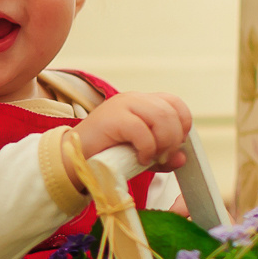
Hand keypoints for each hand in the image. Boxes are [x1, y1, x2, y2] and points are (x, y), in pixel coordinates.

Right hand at [69, 91, 191, 186]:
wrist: (75, 159)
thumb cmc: (107, 155)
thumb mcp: (142, 155)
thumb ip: (163, 156)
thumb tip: (183, 158)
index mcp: (142, 102)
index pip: (175, 103)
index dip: (182, 124)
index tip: (174, 145)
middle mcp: (134, 99)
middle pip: (171, 111)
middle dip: (174, 138)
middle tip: (163, 157)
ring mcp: (122, 105)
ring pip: (161, 117)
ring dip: (163, 142)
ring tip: (152, 158)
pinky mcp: (113, 118)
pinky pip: (142, 130)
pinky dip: (147, 148)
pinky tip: (140, 159)